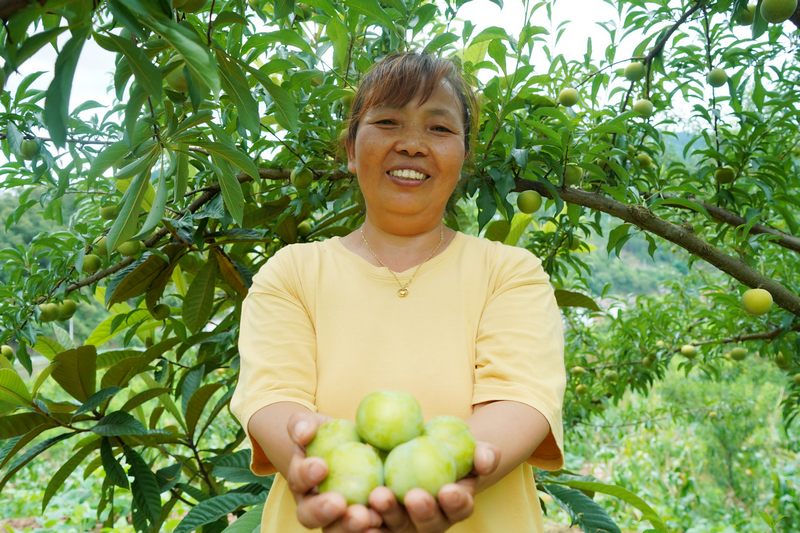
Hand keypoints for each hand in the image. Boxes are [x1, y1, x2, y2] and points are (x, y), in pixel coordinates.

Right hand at [285, 412, 383, 531]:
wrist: (350, 449)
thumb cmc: (326, 434)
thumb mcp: (312, 424)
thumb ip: (302, 424)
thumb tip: (304, 433)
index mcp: (301, 483)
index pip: (299, 482)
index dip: (306, 476)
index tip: (321, 466)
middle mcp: (315, 508)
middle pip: (312, 517)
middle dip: (324, 512)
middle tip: (339, 503)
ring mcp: (339, 519)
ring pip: (339, 530)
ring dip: (352, 526)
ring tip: (370, 517)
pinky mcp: (365, 522)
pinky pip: (369, 529)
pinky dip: (378, 528)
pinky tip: (389, 519)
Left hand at [367, 442, 499, 532]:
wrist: (408, 448)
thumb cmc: (443, 446)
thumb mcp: (464, 444)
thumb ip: (481, 451)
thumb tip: (486, 458)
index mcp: (453, 505)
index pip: (459, 506)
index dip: (456, 501)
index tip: (449, 489)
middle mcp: (428, 522)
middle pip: (427, 523)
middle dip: (422, 512)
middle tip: (414, 495)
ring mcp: (400, 526)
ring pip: (394, 528)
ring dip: (387, 515)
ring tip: (378, 497)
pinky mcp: (374, 521)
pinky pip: (367, 524)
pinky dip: (359, 519)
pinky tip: (352, 508)